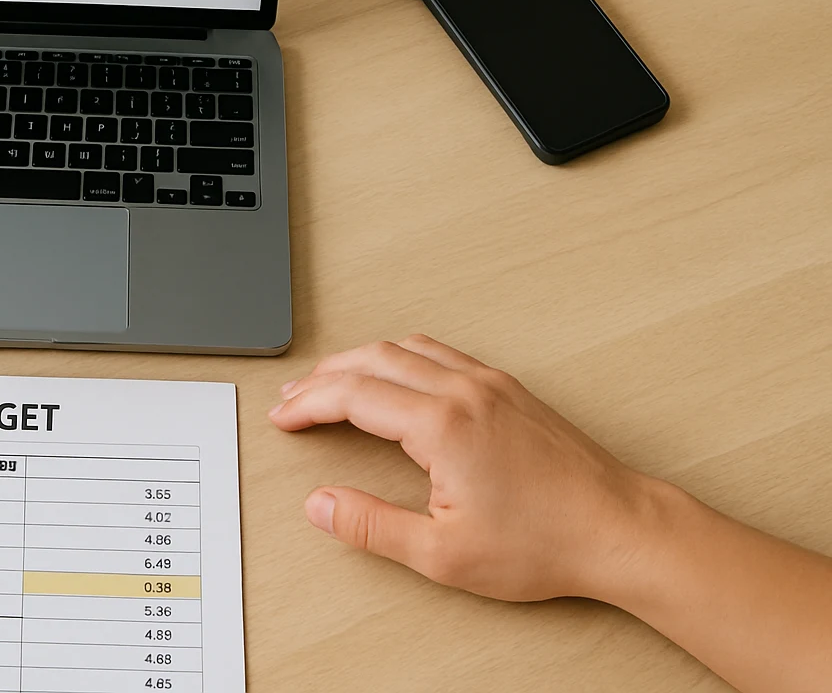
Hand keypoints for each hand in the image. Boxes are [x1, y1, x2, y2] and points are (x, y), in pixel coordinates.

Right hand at [269, 334, 661, 601]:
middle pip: (373, 360)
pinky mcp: (509, 389)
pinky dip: (400, 357)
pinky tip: (395, 375)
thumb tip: (321, 505)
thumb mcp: (442, 554)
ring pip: (407, 348)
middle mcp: (464, 391)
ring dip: (361, 360)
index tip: (285, 417)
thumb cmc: (544, 543)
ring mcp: (490, 384)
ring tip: (332, 381)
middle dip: (325, 377)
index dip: (310, 404)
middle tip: (295, 398)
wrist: (619, 529)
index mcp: (442, 424)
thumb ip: (372, 526)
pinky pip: (440, 353)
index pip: (353, 396)